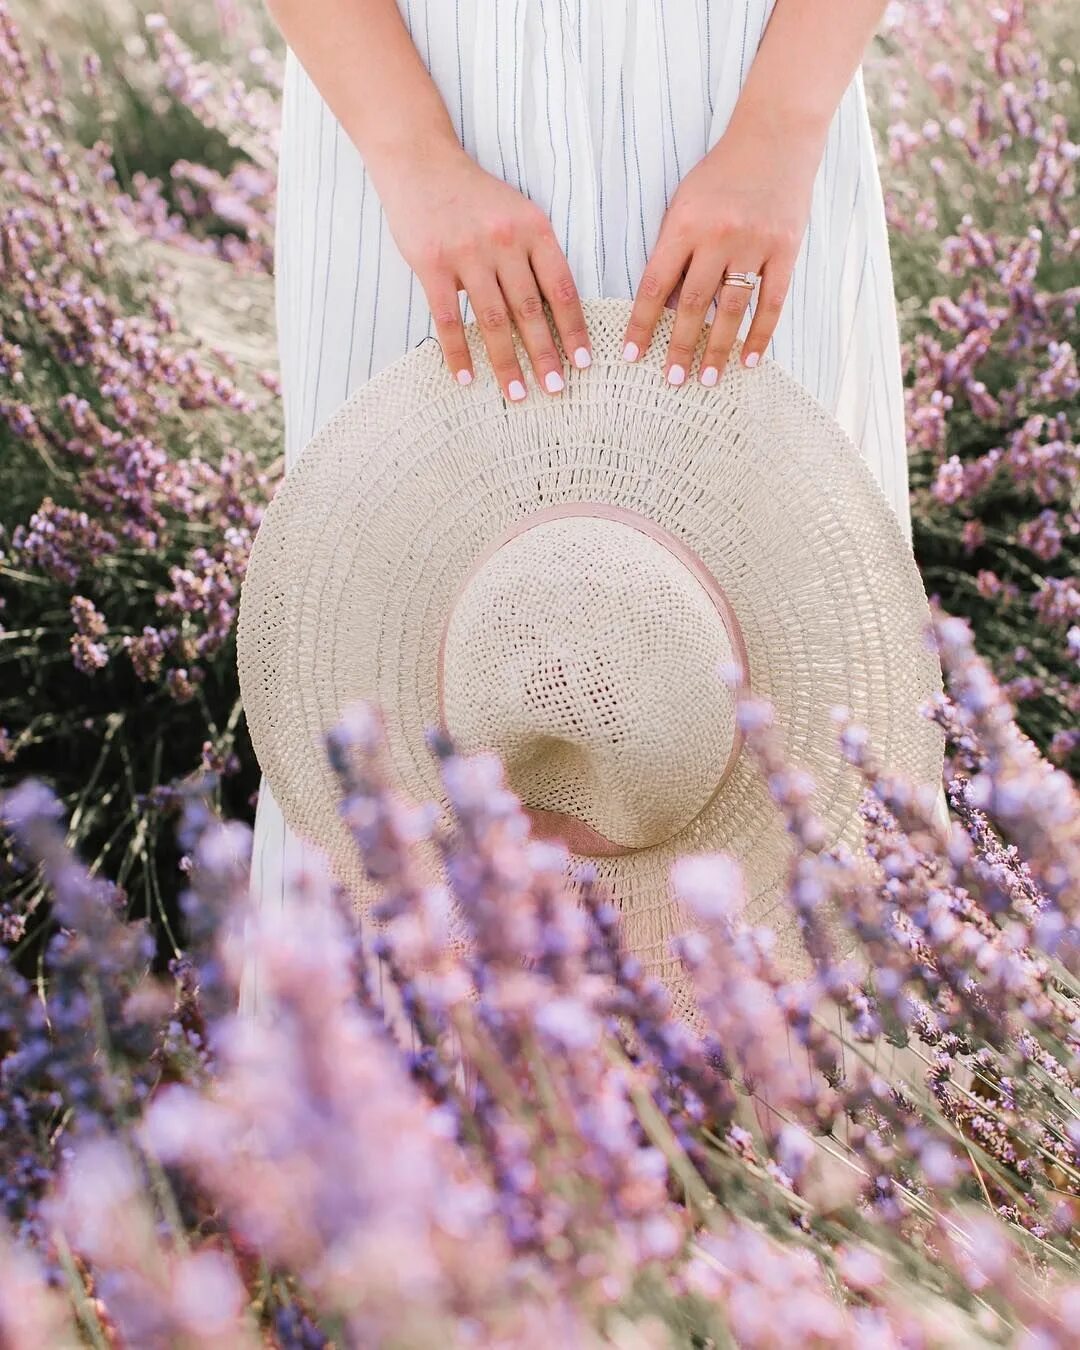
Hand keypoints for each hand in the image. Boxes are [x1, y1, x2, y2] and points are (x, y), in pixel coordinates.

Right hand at [377, 145, 591, 399]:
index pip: (561, 288)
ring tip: (518, 395)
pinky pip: (449, 318)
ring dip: (506, 363)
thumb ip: (533, 254)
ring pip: (493, 320)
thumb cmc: (473, 194)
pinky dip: (458, 351)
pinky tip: (467, 377)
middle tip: (557, 390)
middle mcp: (504, 241)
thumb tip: (550, 312)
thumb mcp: (517, 211)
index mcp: (534, 228)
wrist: (420, 160)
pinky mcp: (432, 264)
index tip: (583, 362)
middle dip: (546, 355)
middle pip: (530, 311)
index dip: (574, 328)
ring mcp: (467, 253)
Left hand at [620, 119, 818, 386]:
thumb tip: (667, 308)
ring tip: (708, 379)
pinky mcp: (786, 248)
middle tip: (671, 381)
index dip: (642, 323)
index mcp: (685, 224)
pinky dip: (761, 334)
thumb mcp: (684, 204)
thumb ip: (674, 251)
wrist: (775, 136)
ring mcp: (755, 243)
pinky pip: (772, 301)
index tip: (631, 354)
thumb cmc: (720, 175)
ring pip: (732, 308)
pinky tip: (749, 360)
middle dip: (680, 347)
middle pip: (694, 303)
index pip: (657, 284)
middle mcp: (718, 236)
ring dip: (718, 348)